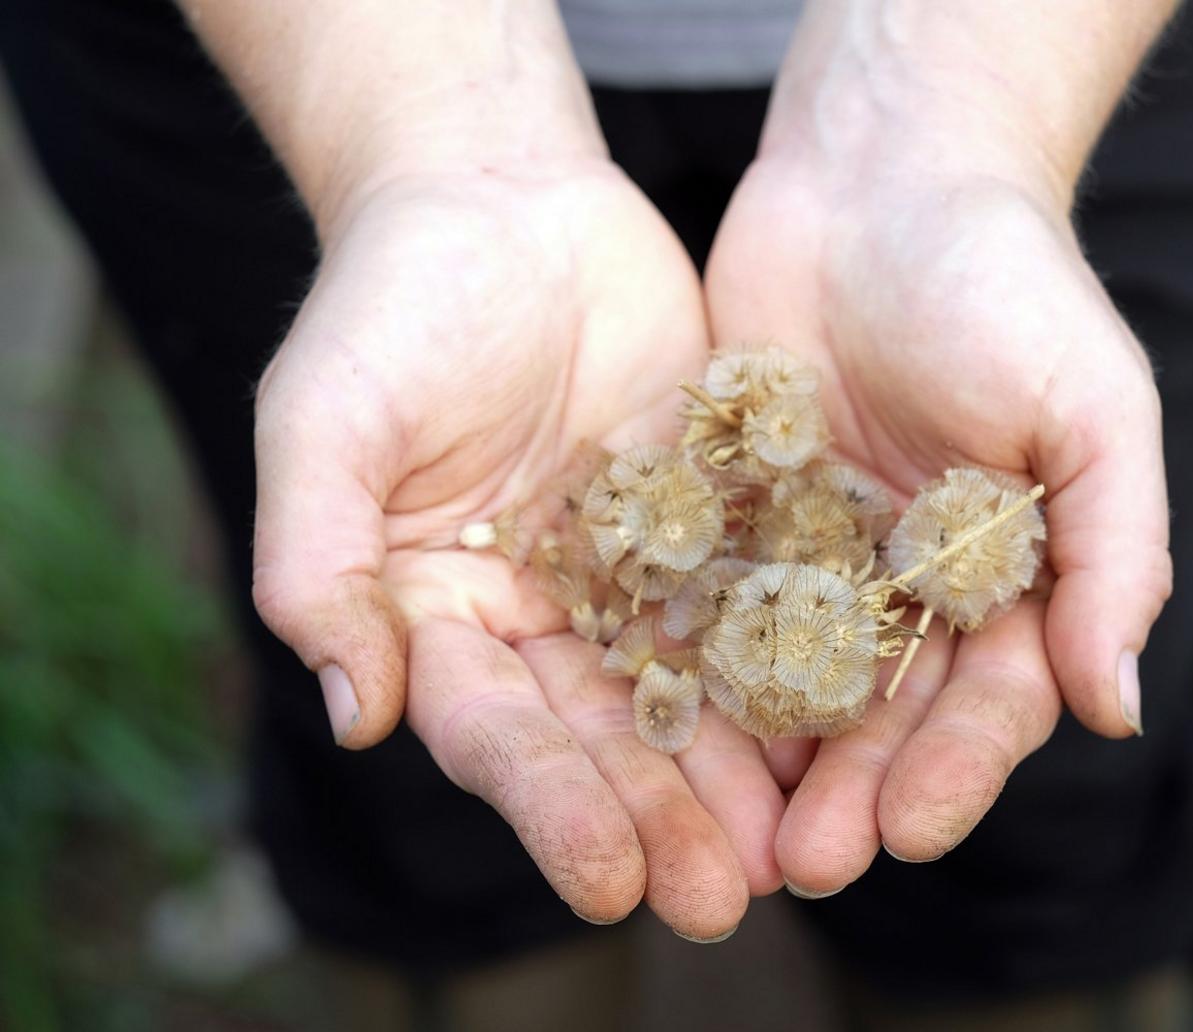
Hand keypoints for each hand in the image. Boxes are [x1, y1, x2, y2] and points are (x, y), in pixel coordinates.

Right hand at [251, 168, 783, 937]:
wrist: (499, 195)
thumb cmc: (391, 302)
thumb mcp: (327, 422)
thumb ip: (319, 562)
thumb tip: (350, 709)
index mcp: (439, 614)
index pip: (496, 731)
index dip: (551, 806)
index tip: (613, 880)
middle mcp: (538, 614)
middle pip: (603, 736)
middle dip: (662, 818)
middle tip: (728, 899)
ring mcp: (628, 569)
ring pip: (690, 687)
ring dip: (740, 772)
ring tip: (804, 851)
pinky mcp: (706, 516)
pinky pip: (754, 596)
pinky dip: (794, 662)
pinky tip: (847, 724)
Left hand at [706, 156, 1171, 893]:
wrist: (880, 176)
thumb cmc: (1005, 280)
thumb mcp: (1091, 407)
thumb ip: (1114, 552)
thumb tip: (1118, 708)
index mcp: (1004, 572)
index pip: (985, 696)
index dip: (953, 768)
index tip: (906, 831)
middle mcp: (905, 579)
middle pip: (879, 708)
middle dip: (848, 788)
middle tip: (803, 869)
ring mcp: (813, 548)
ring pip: (787, 674)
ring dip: (761, 758)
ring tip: (724, 835)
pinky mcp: (730, 509)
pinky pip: (707, 596)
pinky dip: (686, 660)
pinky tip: (654, 721)